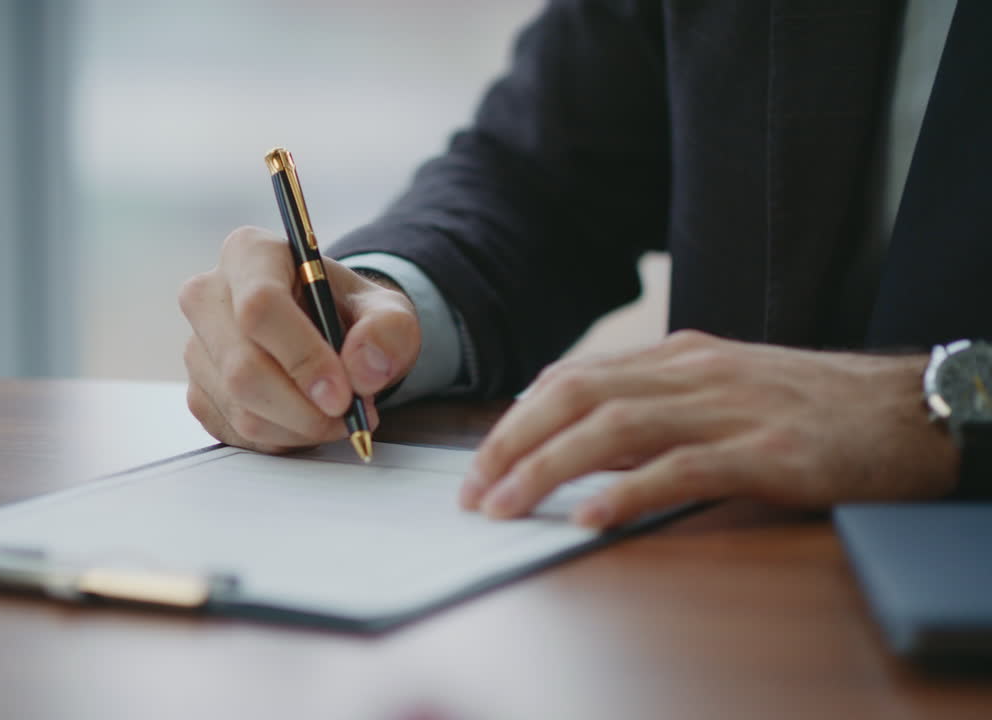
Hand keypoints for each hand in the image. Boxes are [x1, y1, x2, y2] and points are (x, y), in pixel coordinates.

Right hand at [179, 226, 420, 452]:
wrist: (326, 331)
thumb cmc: (348, 313)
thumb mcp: (386, 310)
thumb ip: (388, 331)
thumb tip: (363, 370)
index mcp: (249, 254)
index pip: (260, 307)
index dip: (303, 358)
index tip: (342, 394)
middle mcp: (208, 296)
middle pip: (243, 367)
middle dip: (304, 408)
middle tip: (348, 415)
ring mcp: (197, 347)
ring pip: (241, 408)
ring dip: (299, 428)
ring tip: (337, 416)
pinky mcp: (198, 391)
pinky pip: (236, 432)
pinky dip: (282, 439)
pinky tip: (306, 420)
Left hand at [461, 330, 958, 527]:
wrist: (909, 407)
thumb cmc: (810, 405)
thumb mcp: (723, 389)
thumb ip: (655, 407)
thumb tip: (581, 443)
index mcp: (677, 356)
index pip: (573, 378)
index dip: (516, 419)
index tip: (480, 460)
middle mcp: (693, 373)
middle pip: (576, 396)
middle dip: (511, 442)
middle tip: (473, 491)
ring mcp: (730, 409)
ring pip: (614, 428)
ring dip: (546, 468)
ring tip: (504, 507)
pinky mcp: (769, 451)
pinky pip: (683, 468)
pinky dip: (627, 491)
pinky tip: (588, 516)